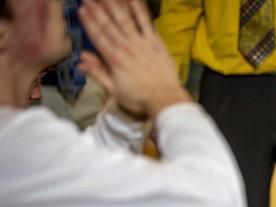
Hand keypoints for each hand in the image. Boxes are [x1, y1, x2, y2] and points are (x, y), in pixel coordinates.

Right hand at [78, 0, 189, 117]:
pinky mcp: (156, 42)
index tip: (81, 10)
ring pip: (125, 20)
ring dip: (114, 6)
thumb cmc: (139, 98)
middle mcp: (126, 48)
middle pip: (109, 25)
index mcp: (114, 60)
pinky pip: (146, 22)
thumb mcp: (114, 90)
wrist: (164, 98)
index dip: (89, 22)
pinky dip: (139, 10)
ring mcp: (142, 43)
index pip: (98, 36)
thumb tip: (81, 62)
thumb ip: (97, 73)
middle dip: (97, 10)